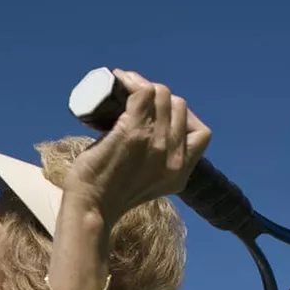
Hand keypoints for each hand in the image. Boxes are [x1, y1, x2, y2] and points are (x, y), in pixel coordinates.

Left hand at [65, 70, 211, 225]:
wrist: (89, 209)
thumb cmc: (108, 197)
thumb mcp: (148, 185)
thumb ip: (158, 168)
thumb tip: (151, 141)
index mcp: (181, 172)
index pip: (200, 132)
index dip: (181, 119)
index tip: (159, 117)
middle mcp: (174, 156)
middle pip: (179, 107)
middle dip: (160, 97)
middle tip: (134, 97)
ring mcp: (155, 142)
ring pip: (162, 95)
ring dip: (143, 85)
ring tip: (124, 85)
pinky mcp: (133, 131)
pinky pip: (142, 92)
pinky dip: (131, 81)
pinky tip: (119, 80)